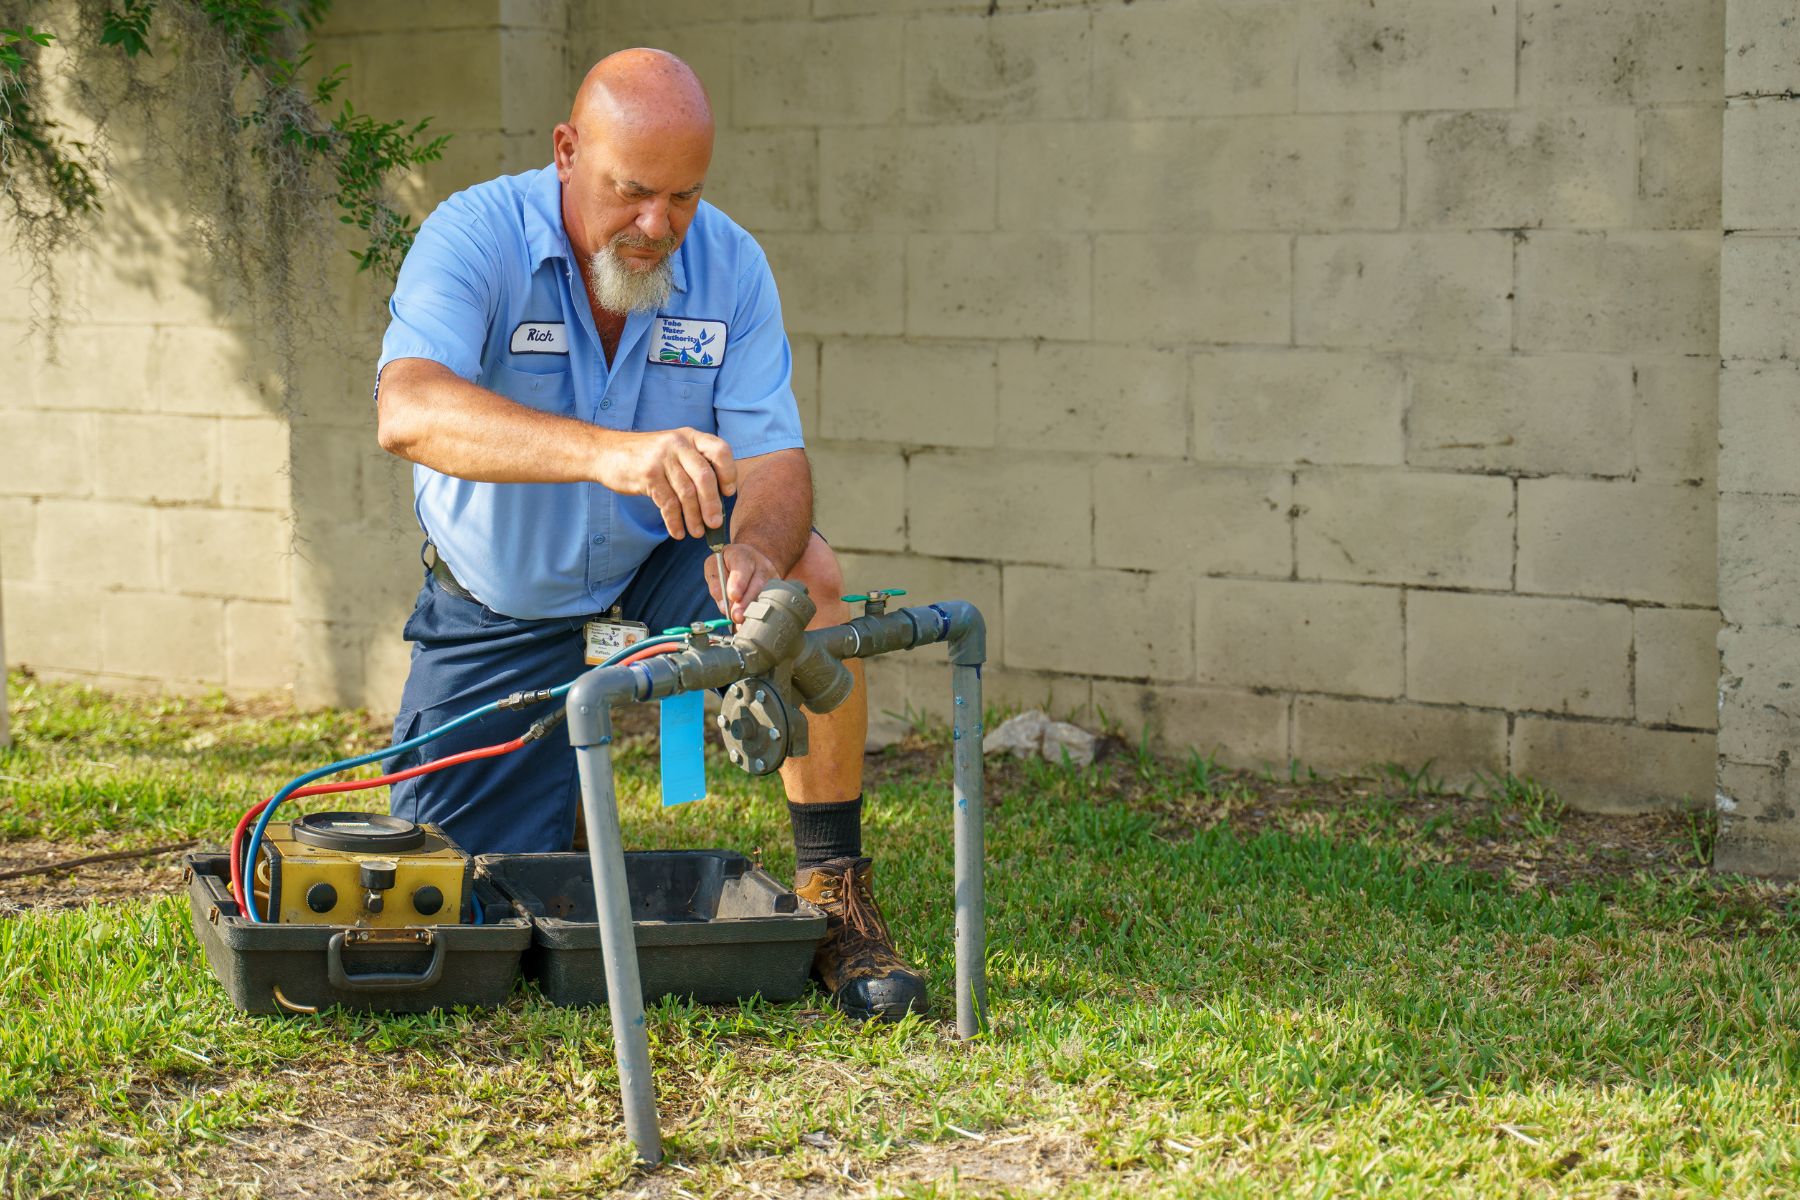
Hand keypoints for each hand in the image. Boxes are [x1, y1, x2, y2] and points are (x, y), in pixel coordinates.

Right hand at [595, 427, 737, 538]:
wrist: (606, 452)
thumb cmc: (647, 456)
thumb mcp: (674, 449)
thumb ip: (695, 464)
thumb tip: (719, 498)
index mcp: (690, 436)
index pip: (720, 450)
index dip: (729, 473)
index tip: (728, 493)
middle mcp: (678, 444)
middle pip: (704, 476)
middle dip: (712, 504)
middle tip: (716, 523)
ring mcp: (661, 458)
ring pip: (686, 492)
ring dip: (694, 517)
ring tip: (697, 532)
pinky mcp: (647, 475)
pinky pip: (667, 503)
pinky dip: (674, 521)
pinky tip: (678, 532)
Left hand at [704, 542, 778, 623]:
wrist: (751, 560)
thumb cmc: (728, 564)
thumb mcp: (715, 566)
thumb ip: (716, 584)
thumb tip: (723, 607)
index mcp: (742, 555)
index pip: (742, 567)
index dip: (739, 582)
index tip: (734, 596)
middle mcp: (762, 565)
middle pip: (758, 584)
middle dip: (746, 602)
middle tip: (737, 617)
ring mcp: (773, 578)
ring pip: (766, 596)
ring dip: (754, 611)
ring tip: (742, 624)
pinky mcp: (778, 591)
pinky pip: (771, 604)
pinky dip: (760, 616)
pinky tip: (751, 624)